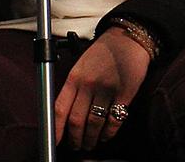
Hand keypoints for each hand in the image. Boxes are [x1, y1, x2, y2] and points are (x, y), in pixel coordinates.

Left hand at [54, 29, 149, 149]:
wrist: (128, 38)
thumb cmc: (104, 52)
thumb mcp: (81, 65)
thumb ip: (73, 87)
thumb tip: (64, 115)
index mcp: (74, 77)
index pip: (59, 109)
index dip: (56, 129)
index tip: (55, 141)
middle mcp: (88, 84)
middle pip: (77, 121)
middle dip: (75, 139)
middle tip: (76, 146)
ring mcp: (107, 90)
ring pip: (94, 124)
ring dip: (91, 139)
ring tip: (90, 144)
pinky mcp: (125, 93)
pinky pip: (114, 120)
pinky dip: (108, 133)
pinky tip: (106, 136)